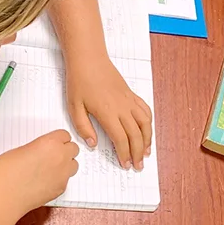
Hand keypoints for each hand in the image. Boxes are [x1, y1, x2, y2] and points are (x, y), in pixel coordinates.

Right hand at [0, 130, 79, 212]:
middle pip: (73, 149)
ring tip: (49, 168)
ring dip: (65, 164)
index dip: (57, 139)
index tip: (52, 142)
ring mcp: (63, 175)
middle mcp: (61, 158)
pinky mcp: (61, 189)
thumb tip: (41, 151)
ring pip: (73, 165)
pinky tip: (44, 181)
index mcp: (51, 143)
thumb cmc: (5, 172)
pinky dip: (58, 179)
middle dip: (64, 150)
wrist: (3, 196)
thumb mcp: (20, 149)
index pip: (64, 135)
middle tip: (52, 154)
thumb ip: (37, 147)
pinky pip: (65, 180)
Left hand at [65, 55, 151, 169]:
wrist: (89, 59)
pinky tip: (147, 131)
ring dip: (148, 140)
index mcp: (107, 113)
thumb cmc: (79, 81)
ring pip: (145, 124)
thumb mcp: (74, 107)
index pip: (121, 139)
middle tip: (138, 165)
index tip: (125, 164)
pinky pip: (145, 110)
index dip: (124, 154)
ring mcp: (129, 100)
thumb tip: (93, 144)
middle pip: (136, 135)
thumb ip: (83, 127)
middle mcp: (122, 108)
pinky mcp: (131, 95)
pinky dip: (149, 123)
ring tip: (147, 152)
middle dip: (138, 153)